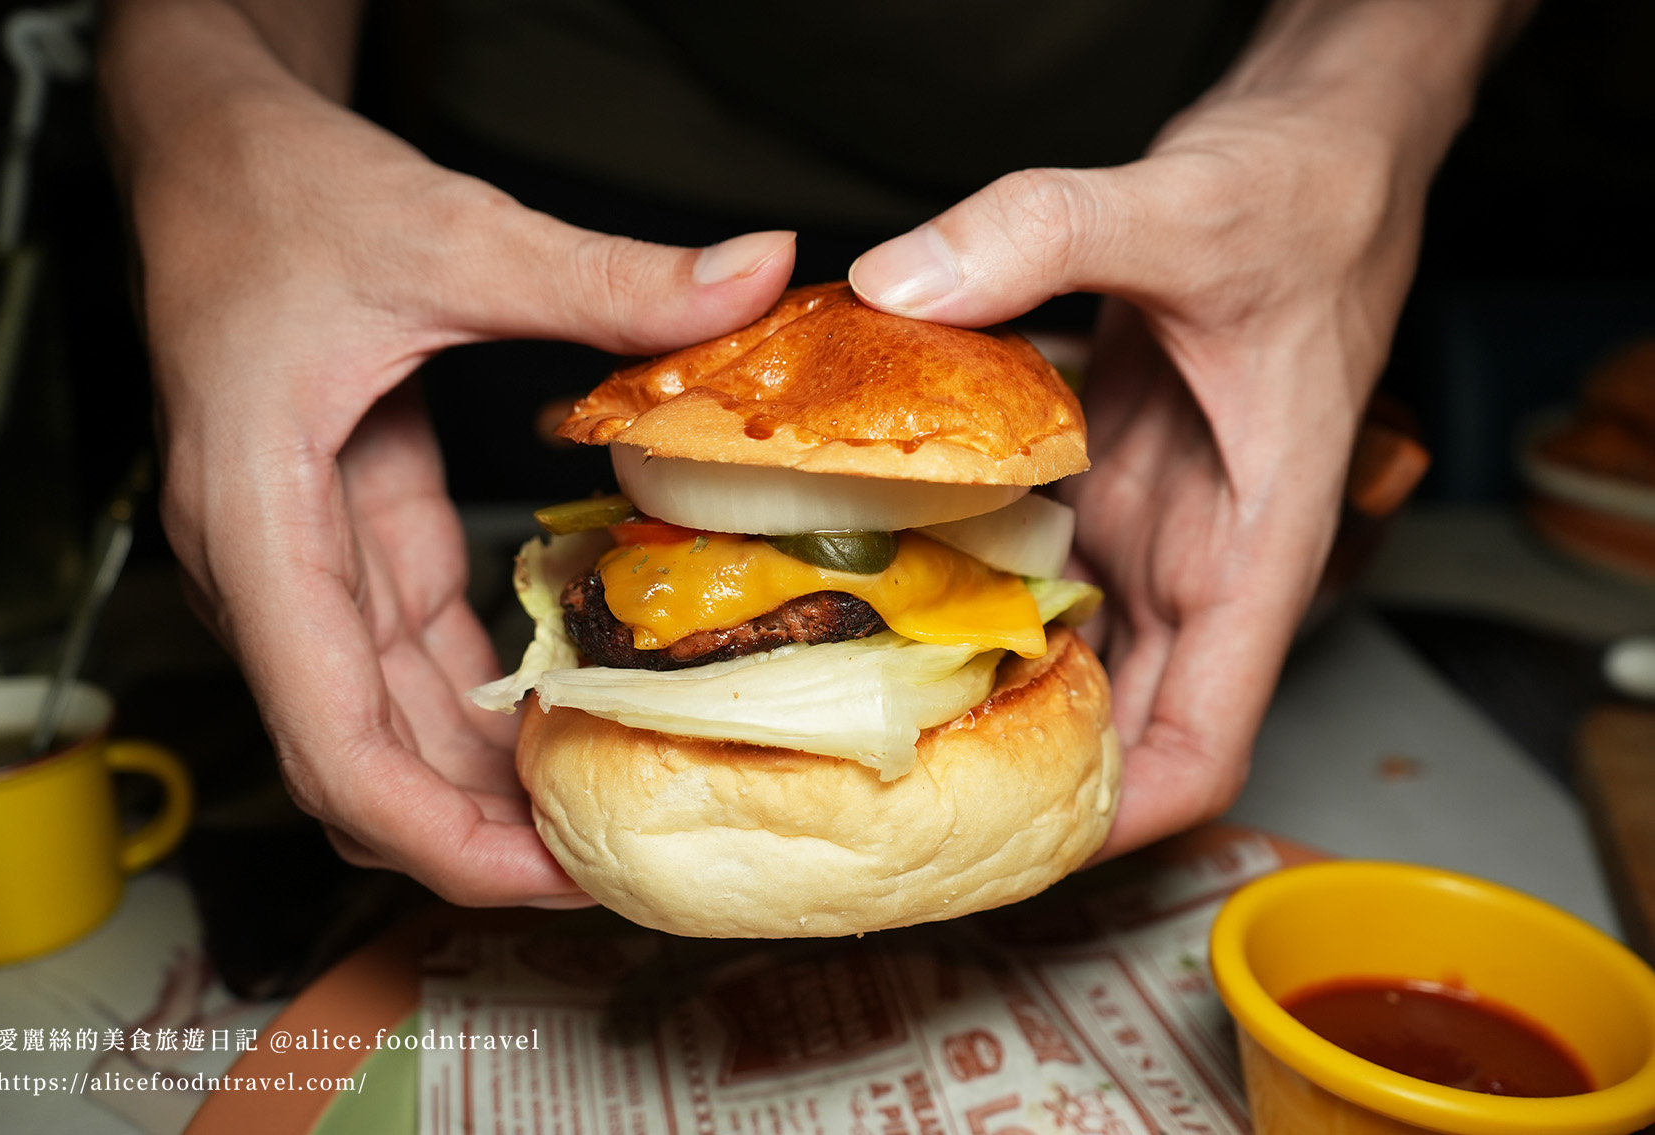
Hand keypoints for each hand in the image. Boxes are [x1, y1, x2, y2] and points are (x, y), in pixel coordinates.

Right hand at [101, 0, 794, 903]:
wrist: (211, 158)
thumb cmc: (277, 197)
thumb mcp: (449, 232)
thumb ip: (600, 276)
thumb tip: (751, 276)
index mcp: (258, 517)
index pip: (326, 734)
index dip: (431, 833)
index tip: (543, 878)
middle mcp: (268, 566)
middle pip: (354, 759)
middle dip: (472, 836)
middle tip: (611, 868)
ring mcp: (304, 562)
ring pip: (378, 723)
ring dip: (475, 786)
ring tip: (600, 816)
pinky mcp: (349, 538)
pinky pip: (406, 658)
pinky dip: (477, 708)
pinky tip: (564, 722)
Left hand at [849, 0, 1528, 857]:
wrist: (1314, 146)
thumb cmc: (1305, 198)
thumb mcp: (1182, 210)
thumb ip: (1043, 235)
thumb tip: (901, 282)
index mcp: (1256, 547)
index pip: (1205, 743)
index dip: (1121, 816)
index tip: (1014, 843)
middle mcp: (1198, 557)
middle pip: (1116, 721)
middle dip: (1020, 768)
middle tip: (884, 788)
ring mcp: (1147, 521)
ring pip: (1067, 649)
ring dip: (983, 684)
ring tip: (856, 703)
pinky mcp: (1105, 474)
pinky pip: (1033, 562)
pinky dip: (968, 583)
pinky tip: (876, 578)